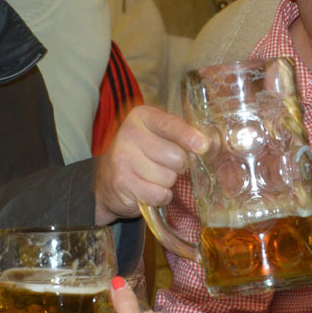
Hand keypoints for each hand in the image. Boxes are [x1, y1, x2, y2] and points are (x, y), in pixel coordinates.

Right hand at [94, 106, 206, 224]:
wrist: (107, 180)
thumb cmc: (142, 154)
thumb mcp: (158, 136)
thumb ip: (180, 136)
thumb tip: (205, 145)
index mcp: (142, 116)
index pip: (171, 125)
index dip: (189, 137)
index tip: (203, 146)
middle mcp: (129, 133)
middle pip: (176, 156)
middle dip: (178, 166)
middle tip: (166, 165)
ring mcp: (123, 158)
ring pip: (168, 177)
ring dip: (167, 182)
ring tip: (153, 177)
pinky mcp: (122, 182)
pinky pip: (158, 194)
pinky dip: (161, 196)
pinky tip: (150, 189)